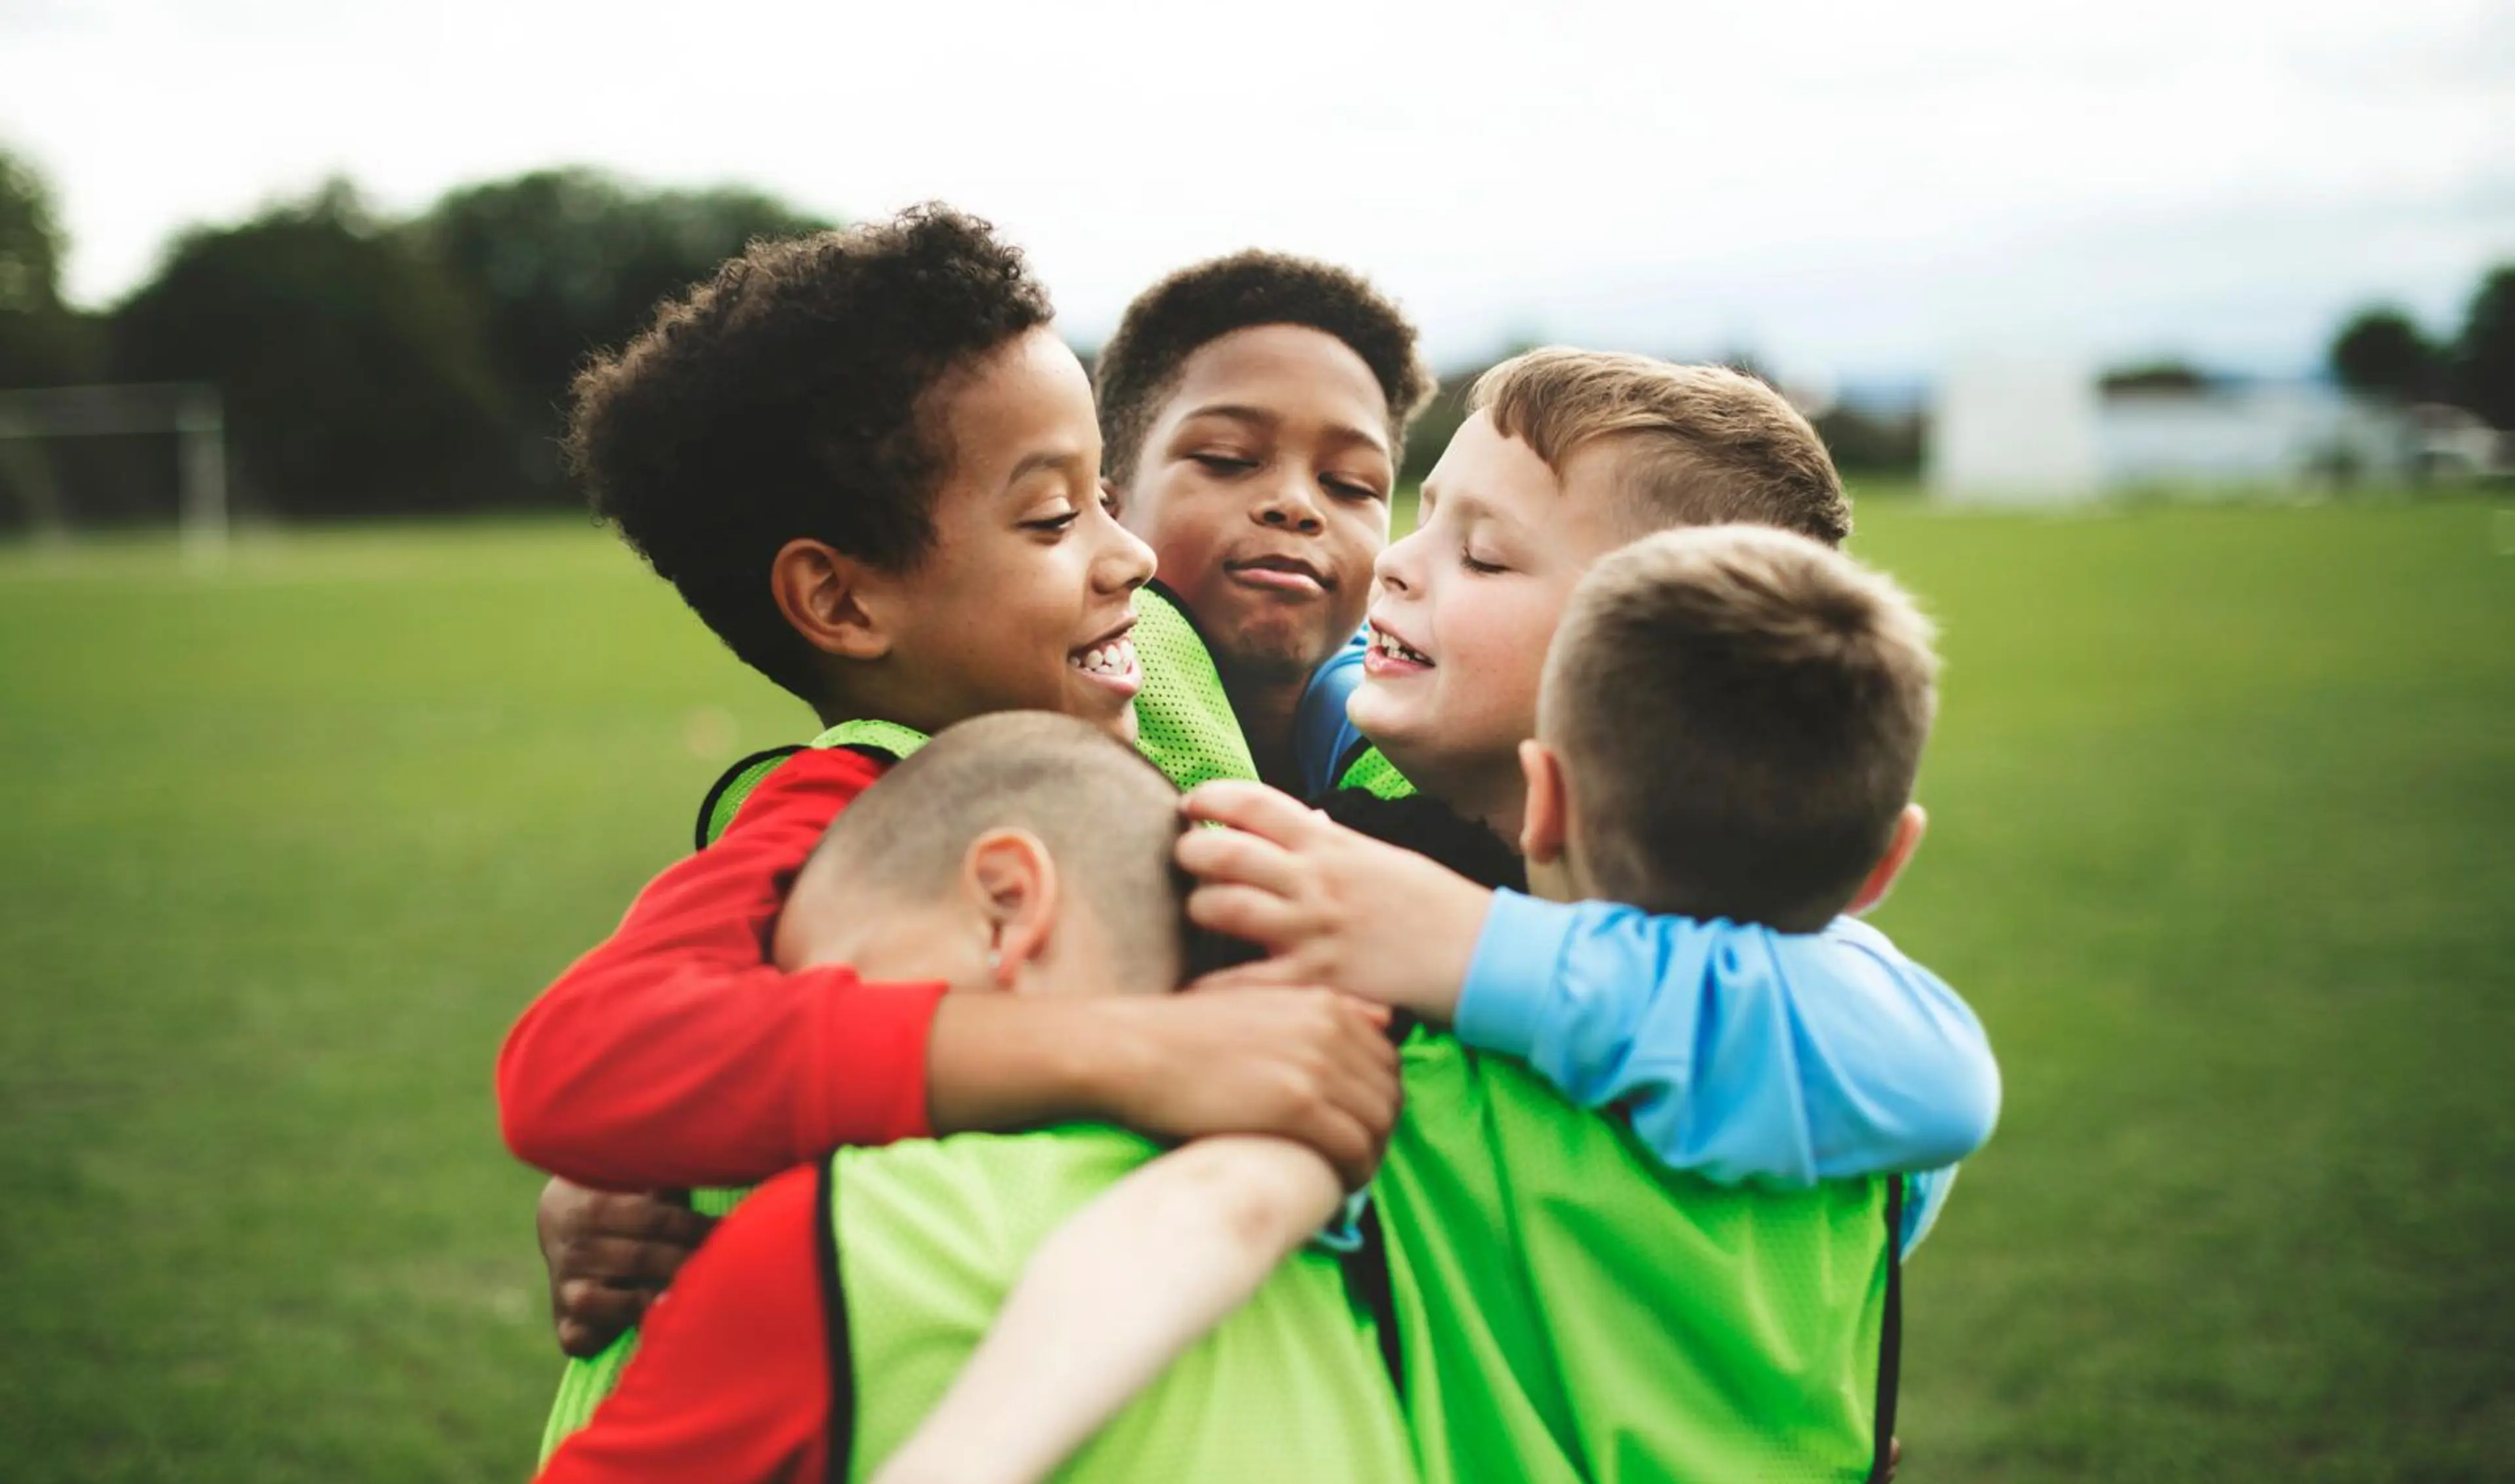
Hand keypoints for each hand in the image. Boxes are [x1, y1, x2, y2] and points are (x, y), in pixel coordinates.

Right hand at [536, 1178, 715, 1357]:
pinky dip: (600, 1341)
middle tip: (719, 1268)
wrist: (561, 1219)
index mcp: (596, 1207)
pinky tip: (638, 1334)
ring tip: (680, 1300)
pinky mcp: (565, 1322)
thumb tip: (716, 1165)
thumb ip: (667, 1182)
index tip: (729, 1232)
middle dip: (684, 1262)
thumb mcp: (637, 1180)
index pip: (656, 1219)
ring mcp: (567, 1287)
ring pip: (602, 1300)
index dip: (697, 1227)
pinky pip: (578, 1339)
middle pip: (640, 1258)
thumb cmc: (621, 1196)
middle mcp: (577, 1249)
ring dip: (645, 1303)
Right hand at [1093, 990, 1398, 1190]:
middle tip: (1353, 1162)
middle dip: (1380, 1133)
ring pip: (1378, 1125)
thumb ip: (1320, 1010)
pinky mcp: (1296, 1105)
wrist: (1129, 1051)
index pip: (1386, 1060)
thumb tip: (1382, 1018)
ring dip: (1370, 1158)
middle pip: (1389, 1093)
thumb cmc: (1181, 1036)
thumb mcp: (1258, 1005)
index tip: (1356, 1128)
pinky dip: (1355, 1174)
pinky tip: (1336, 1188)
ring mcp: (1315, 1065)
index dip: (1378, 1101)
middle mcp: (1329, 1028)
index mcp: (1322, 1003)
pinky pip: (1353, 1149)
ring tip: (1344, 1179)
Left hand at [1177, 780, 1494, 1022]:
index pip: (1255, 803)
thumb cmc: (1437, 906)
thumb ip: (1336, 845)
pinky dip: (1212, 986)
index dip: (1211, 796)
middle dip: (1191, 851)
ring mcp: (1313, 930)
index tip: (1191, 803)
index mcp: (1332, 844)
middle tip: (1184, 859)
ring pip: (1222, 908)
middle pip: (1224, 852)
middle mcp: (1315, 881)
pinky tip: (1195, 987)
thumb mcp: (1384, 858)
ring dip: (1198, 908)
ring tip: (1197, 912)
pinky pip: (1245, 981)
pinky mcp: (1317, 979)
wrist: (1485, 954)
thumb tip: (1304, 826)